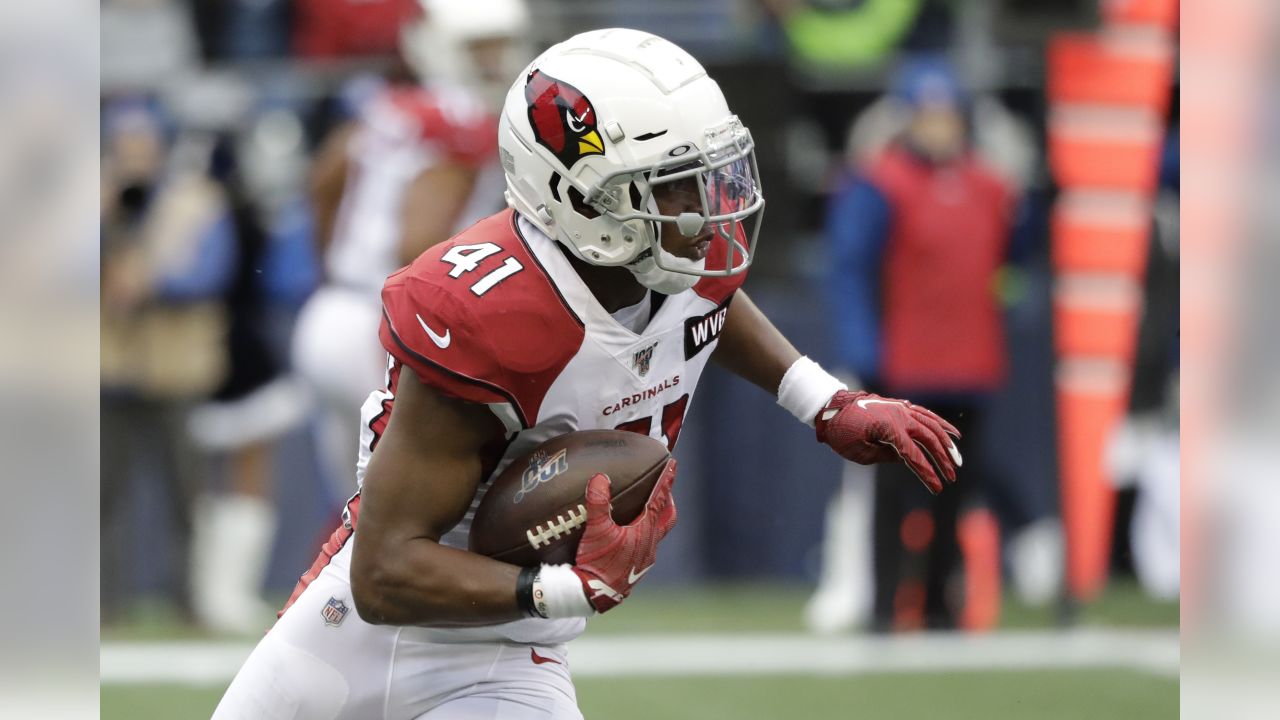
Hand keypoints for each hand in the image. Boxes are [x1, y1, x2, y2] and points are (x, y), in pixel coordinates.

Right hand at [571, 460, 677, 612]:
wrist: (593, 595)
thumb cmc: (596, 562)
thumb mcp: (595, 530)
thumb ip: (598, 503)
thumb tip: (600, 477)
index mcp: (645, 531)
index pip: (659, 500)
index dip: (666, 481)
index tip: (673, 465)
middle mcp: (650, 545)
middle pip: (667, 518)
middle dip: (667, 502)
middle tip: (664, 489)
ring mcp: (645, 559)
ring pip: (657, 534)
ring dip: (656, 520)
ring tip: (646, 511)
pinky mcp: (636, 570)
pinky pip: (646, 547)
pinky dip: (644, 536)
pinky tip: (630, 537)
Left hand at [815, 390, 961, 493]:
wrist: (832, 407)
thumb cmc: (842, 433)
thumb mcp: (860, 453)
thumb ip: (886, 457)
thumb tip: (906, 458)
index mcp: (890, 429)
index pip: (914, 456)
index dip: (927, 473)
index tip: (937, 488)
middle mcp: (900, 416)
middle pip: (929, 440)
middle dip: (943, 460)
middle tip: (952, 477)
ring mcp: (902, 409)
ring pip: (932, 425)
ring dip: (947, 443)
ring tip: (957, 459)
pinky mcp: (901, 406)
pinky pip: (926, 415)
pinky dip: (941, 424)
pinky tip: (952, 434)